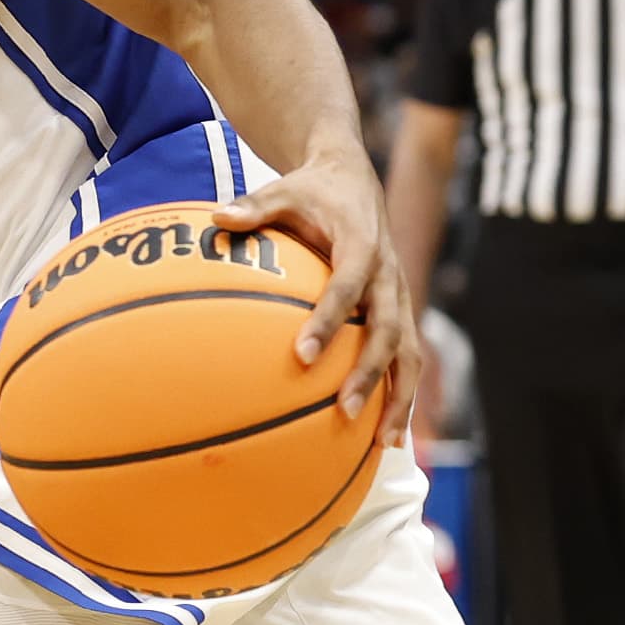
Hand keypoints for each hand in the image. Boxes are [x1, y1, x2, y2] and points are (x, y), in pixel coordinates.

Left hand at [216, 147, 420, 448]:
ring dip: (398, 397)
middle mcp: (387, 276)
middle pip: (387, 330)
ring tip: (383, 443)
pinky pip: (406, 358)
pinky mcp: (399, 313)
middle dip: (368, 373)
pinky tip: (386, 438)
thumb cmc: (312, 192)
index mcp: (361, 246)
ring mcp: (397, 297)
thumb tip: (216, 217)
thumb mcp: (283, 190)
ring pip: (408, 353)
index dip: (328, 321)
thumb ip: (254, 207)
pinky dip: (400, 395)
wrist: (353, 181)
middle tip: (342, 410)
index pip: (347, 288)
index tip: (301, 355)